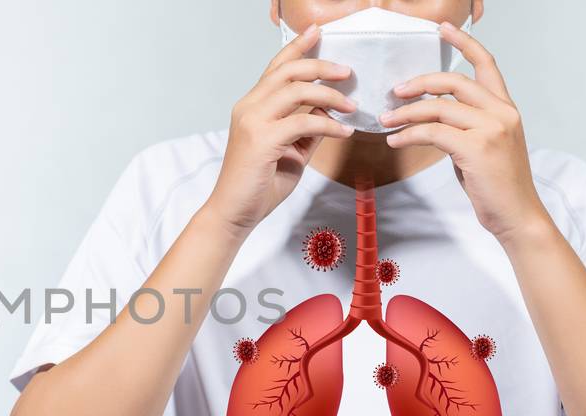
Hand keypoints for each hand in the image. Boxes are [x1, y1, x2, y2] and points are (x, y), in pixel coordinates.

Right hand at [204, 24, 355, 235]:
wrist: (234, 214)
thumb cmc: (258, 185)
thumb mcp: (291, 151)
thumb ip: (307, 129)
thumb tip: (329, 110)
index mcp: (252, 106)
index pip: (276, 67)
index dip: (297, 46)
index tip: (318, 31)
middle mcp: (248, 107)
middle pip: (288, 71)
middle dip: (321, 66)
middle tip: (348, 71)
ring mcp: (253, 122)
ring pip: (297, 90)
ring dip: (330, 95)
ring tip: (351, 106)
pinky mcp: (262, 140)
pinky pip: (304, 122)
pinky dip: (329, 124)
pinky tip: (343, 132)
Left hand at [378, 22, 547, 241]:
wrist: (517, 216)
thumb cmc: (498, 185)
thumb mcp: (484, 147)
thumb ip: (466, 126)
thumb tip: (432, 118)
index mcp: (505, 108)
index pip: (486, 64)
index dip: (464, 43)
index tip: (442, 29)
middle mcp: (502, 112)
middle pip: (454, 81)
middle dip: (419, 83)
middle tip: (395, 91)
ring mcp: (492, 129)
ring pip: (439, 107)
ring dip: (406, 113)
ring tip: (386, 120)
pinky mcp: (477, 148)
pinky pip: (432, 133)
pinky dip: (409, 135)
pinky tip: (396, 141)